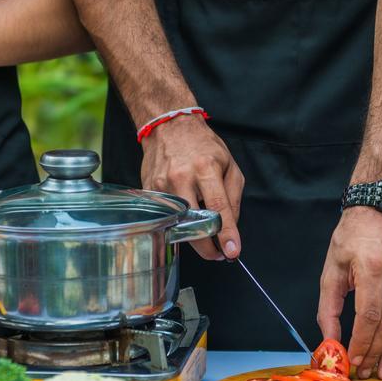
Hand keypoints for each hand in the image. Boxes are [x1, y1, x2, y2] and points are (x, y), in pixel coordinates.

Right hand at [140, 115, 243, 259]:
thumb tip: (231, 227)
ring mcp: (161, 185)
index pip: (218, 207)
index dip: (226, 233)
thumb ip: (233, 196)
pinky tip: (185, 218)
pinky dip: (177, 223)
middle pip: (194, 223)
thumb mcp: (229, 165)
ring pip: (178, 224)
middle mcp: (181, 176)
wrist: (169, 126)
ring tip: (202, 234)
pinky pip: (164, 216)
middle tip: (218, 254)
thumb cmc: (203, 146)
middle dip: (207, 245)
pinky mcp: (148, 190)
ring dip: (192, 236)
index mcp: (206, 168)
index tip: (232, 251)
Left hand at [317, 206, 381, 379]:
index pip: (368, 316)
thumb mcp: (331, 269)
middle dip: (375, 353)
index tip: (353, 360)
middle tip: (366, 373)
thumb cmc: (352, 238)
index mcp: (371, 267)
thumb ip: (329, 307)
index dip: (362, 343)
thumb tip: (329, 341)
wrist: (381, 210)